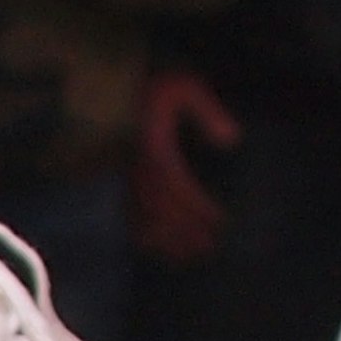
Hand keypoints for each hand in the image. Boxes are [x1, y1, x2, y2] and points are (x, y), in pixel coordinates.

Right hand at [132, 65, 242, 261]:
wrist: (107, 85)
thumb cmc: (149, 83)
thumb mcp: (184, 86)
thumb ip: (208, 112)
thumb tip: (232, 141)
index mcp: (158, 152)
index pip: (183, 191)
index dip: (202, 211)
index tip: (221, 224)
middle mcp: (141, 172)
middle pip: (166, 213)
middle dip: (186, 234)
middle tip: (207, 251)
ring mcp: (128, 177)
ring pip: (146, 218)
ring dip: (165, 241)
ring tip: (183, 257)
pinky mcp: (121, 177)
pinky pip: (128, 212)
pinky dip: (141, 232)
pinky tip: (150, 244)